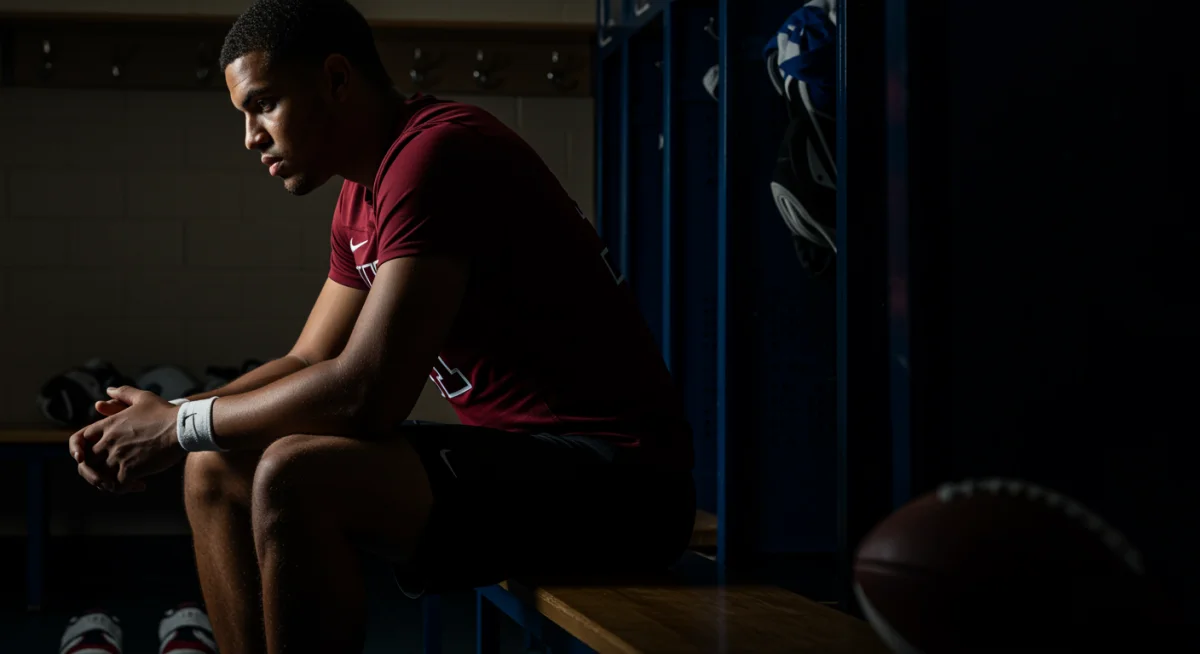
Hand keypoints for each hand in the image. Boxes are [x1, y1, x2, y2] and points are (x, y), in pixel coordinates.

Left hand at [69, 386, 186, 493]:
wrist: (183, 427)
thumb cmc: (165, 412)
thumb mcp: (143, 397)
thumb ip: (124, 393)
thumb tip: (108, 390)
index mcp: (108, 425)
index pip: (79, 439)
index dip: (78, 450)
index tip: (86, 457)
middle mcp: (108, 441)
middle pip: (86, 463)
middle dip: (94, 472)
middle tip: (110, 475)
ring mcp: (118, 456)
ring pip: (100, 477)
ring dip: (109, 483)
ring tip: (125, 483)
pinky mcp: (130, 470)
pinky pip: (117, 486)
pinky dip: (126, 489)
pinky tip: (140, 485)